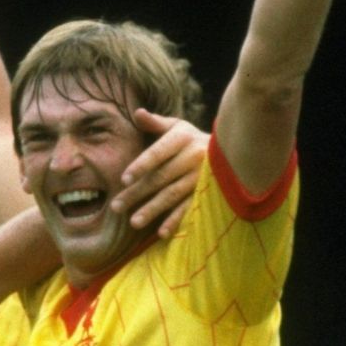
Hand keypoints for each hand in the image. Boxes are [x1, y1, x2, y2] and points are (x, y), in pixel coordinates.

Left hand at [110, 110, 209, 238]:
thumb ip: (155, 123)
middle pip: (160, 177)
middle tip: (115, 207)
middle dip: (137, 193)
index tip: (123, 179)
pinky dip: (175, 220)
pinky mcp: (208, 193)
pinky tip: (161, 233)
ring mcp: (202, 177)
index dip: (141, 165)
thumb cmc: (191, 139)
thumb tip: (136, 112)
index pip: (158, 153)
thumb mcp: (176, 127)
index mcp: (182, 138)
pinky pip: (189, 208)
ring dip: (152, 209)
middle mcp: (194, 156)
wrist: (230, 152)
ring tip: (133, 222)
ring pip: (172, 195)